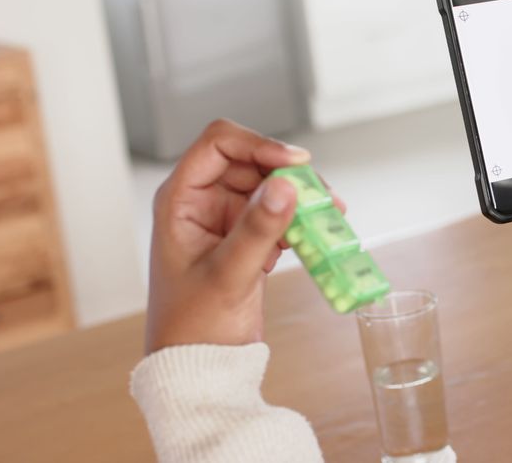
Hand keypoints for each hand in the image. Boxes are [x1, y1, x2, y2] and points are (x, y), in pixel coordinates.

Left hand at [146, 120, 321, 353]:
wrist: (198, 367)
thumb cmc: (193, 327)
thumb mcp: (228, 275)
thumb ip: (258, 229)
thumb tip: (287, 186)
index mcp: (180, 199)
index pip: (219, 144)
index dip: (259, 145)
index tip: (297, 163)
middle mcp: (201, 202)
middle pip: (252, 162)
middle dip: (289, 174)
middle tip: (323, 195)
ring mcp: (225, 220)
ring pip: (270, 187)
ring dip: (301, 198)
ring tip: (330, 214)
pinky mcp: (246, 239)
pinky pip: (278, 214)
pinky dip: (300, 221)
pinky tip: (317, 236)